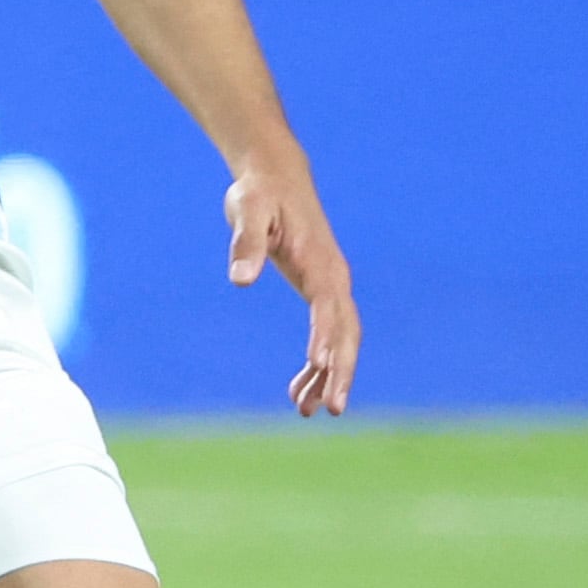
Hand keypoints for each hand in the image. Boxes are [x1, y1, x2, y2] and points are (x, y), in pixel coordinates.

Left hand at [225, 152, 357, 417]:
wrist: (274, 176)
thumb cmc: (258, 193)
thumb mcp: (246, 211)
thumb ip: (246, 244)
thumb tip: (241, 279)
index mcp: (320, 261)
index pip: (328, 306)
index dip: (326, 336)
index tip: (321, 366)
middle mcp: (334, 277)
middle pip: (346, 331)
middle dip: (341, 371)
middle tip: (331, 409)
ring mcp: (330, 286)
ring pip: (340, 339)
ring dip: (329, 375)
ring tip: (307, 411)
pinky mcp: (320, 291)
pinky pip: (327, 334)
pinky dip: (318, 363)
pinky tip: (299, 390)